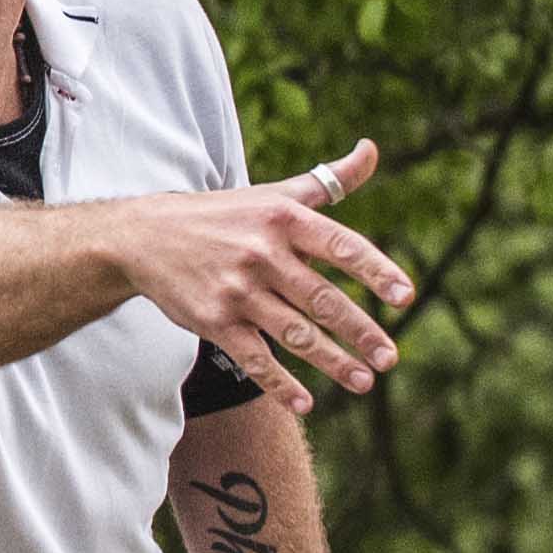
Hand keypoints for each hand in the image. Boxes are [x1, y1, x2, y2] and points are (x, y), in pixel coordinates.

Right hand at [121, 140, 415, 415]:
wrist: (146, 237)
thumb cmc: (224, 215)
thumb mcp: (275, 194)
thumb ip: (329, 180)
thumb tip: (371, 149)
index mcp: (284, 220)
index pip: (341, 246)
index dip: (376, 271)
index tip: (406, 297)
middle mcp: (262, 254)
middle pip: (322, 300)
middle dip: (361, 331)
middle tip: (391, 357)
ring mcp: (237, 291)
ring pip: (294, 334)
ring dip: (332, 362)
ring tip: (365, 381)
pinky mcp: (214, 321)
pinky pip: (254, 358)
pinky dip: (280, 384)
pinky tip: (306, 403)